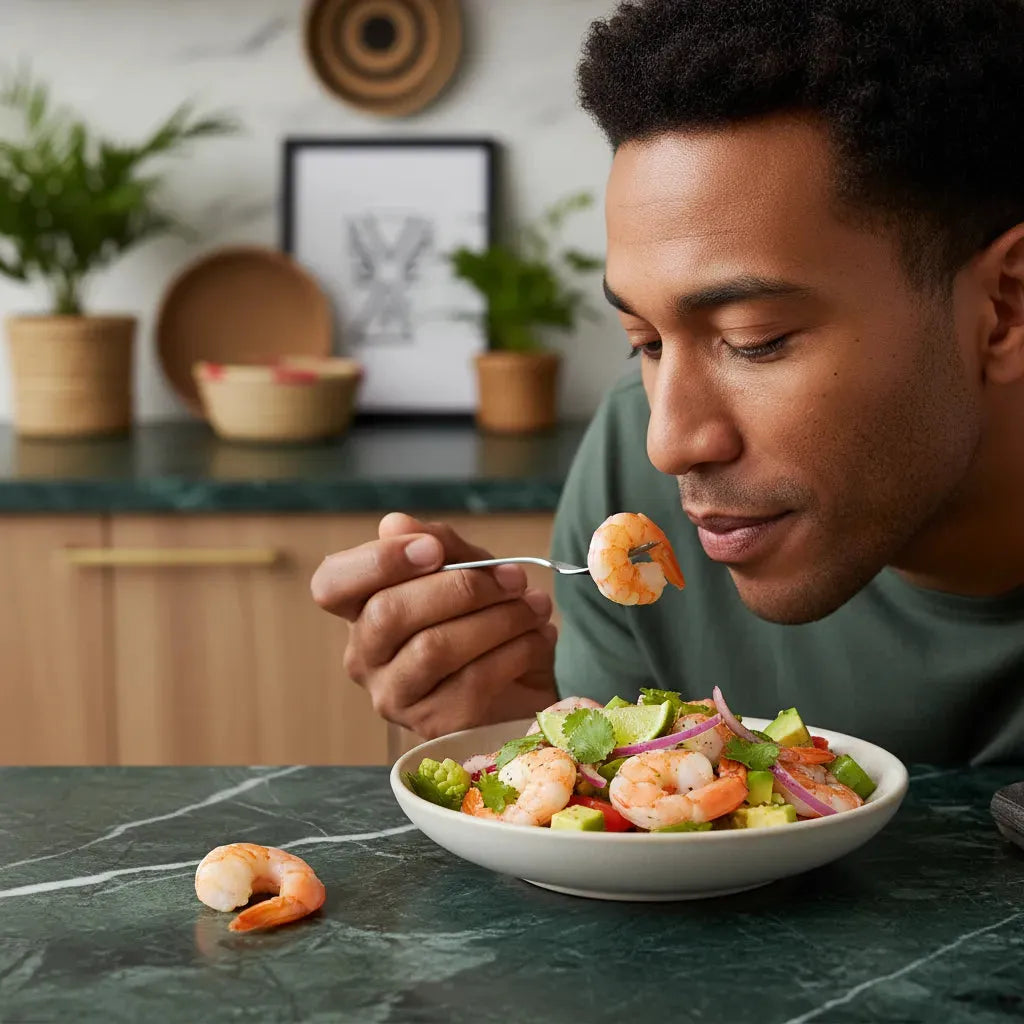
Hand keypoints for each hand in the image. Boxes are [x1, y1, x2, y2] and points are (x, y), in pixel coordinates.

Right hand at [311, 512, 558, 737]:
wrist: (528, 683)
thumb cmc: (486, 620)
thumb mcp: (468, 570)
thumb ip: (438, 544)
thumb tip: (394, 524)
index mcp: (362, 610)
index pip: (331, 585)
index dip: (377, 561)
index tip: (433, 549)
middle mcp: (365, 658)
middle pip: (387, 612)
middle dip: (460, 587)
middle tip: (512, 577)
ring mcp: (395, 698)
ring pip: (434, 647)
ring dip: (498, 618)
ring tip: (534, 606)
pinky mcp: (435, 726)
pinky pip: (473, 680)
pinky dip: (516, 650)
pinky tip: (538, 636)